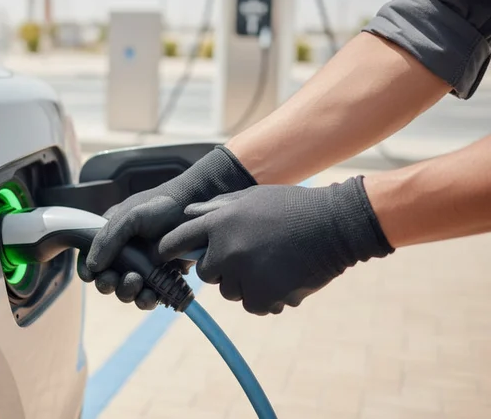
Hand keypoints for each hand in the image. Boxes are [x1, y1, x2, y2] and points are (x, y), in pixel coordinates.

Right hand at [77, 145, 256, 309]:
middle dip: (109, 284)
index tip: (91, 275)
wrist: (193, 209)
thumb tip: (93, 266)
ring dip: (127, 293)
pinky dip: (147, 299)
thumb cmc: (159, 206)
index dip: (88, 269)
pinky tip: (152, 295)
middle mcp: (124, 254)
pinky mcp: (161, 278)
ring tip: (138, 285)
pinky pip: (148, 296)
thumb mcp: (129, 217)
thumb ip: (108, 239)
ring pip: (126, 291)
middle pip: (107, 279)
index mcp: (111, 237)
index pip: (91, 258)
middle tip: (116, 279)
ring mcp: (142, 268)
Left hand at [157, 176, 393, 314]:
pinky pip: (253, 304)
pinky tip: (283, 278)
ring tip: (272, 264)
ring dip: (245, 283)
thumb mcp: (250, 197)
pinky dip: (266, 297)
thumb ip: (216, 207)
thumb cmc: (291, 207)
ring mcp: (243, 274)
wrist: (335, 225)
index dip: (168, 251)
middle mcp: (225, 249)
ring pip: (230, 291)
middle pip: (206, 273)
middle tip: (249, 255)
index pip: (175, 242)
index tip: (165, 257)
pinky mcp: (262, 296)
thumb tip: (188, 214)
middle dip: (221, 268)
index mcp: (218, 221)